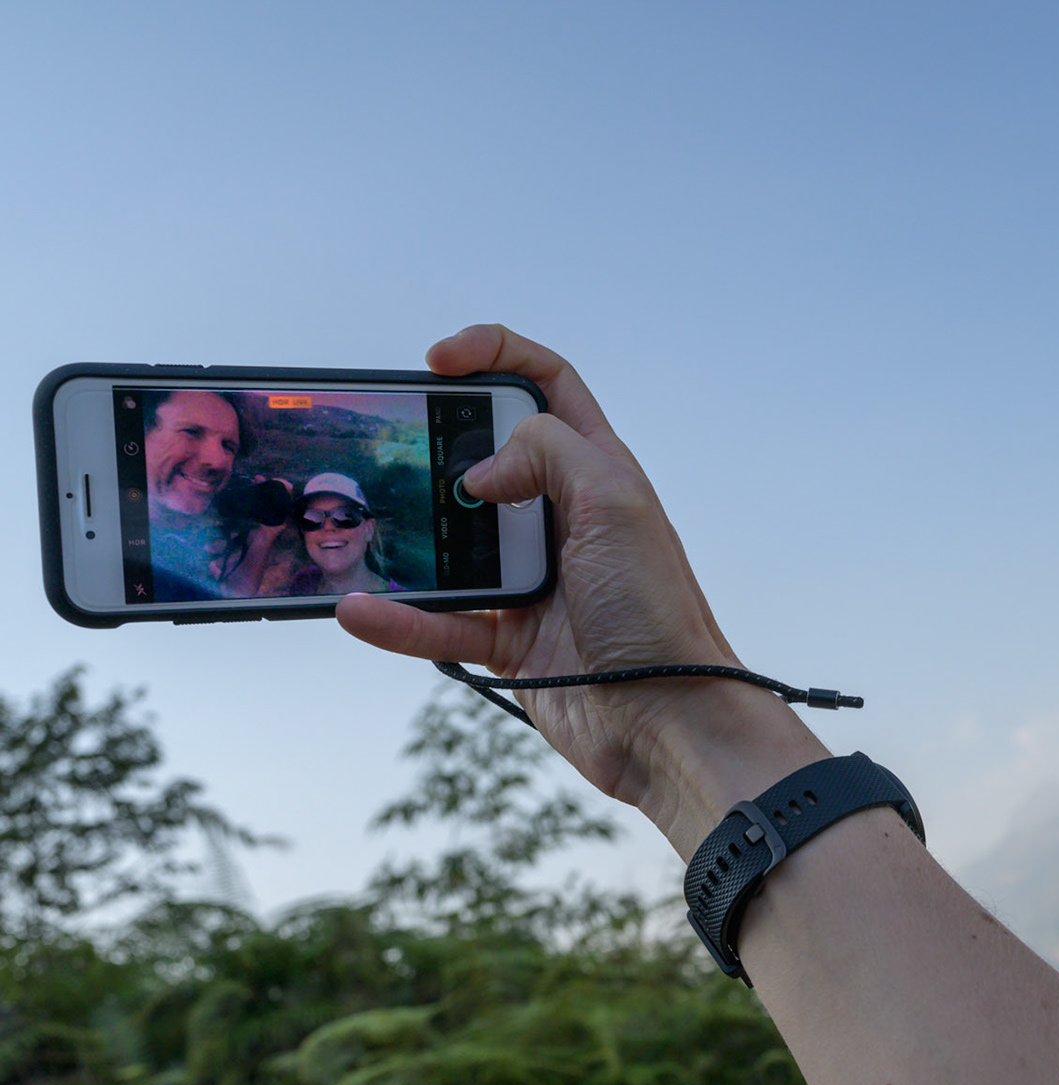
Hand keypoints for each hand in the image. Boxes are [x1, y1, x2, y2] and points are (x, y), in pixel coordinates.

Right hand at [337, 325, 808, 827]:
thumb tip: (481, 472)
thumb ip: (547, 453)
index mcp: (598, 472)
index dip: (495, 356)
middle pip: (485, 461)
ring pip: (451, 546)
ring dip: (404, 540)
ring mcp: (534, 580)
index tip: (438, 359)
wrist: (669, 719)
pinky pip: (440, 622)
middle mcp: (564, 518)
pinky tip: (361, 610)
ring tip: (354, 528)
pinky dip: (399, 619)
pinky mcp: (511, 641)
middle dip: (433, 450)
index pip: (547, 386)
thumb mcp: (613, 501)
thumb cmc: (657, 610)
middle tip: (385, 448)